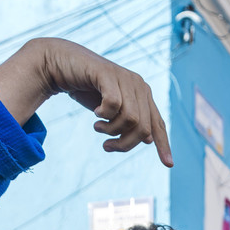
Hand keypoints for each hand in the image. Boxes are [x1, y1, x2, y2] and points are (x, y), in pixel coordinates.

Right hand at [0, 38, 171, 164]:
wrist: (60, 64)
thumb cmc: (86, 90)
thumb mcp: (111, 112)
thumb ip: (129, 123)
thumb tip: (147, 139)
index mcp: (143, 95)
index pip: (158, 124)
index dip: (163, 144)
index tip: (169, 164)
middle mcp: (139, 85)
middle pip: (144, 128)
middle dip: (125, 144)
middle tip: (106, 146)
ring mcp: (126, 78)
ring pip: (131, 119)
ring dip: (111, 131)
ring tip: (98, 127)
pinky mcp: (109, 74)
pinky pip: (115, 105)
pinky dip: (104, 115)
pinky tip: (96, 113)